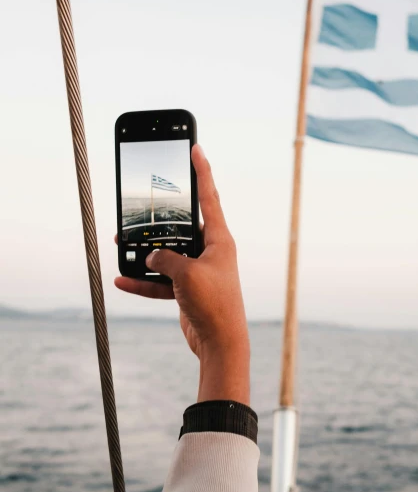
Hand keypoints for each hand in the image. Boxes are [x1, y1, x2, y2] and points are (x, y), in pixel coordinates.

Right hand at [115, 145, 249, 403]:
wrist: (221, 343)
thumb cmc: (215, 304)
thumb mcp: (186, 274)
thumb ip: (165, 259)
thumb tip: (151, 257)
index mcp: (220, 239)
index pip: (209, 196)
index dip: (202, 170)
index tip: (196, 148)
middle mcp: (211, 251)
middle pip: (181, 227)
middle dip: (158, 222)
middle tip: (139, 210)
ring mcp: (199, 269)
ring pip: (167, 254)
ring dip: (145, 254)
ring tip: (121, 247)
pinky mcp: (188, 289)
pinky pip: (162, 279)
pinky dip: (144, 280)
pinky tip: (122, 280)